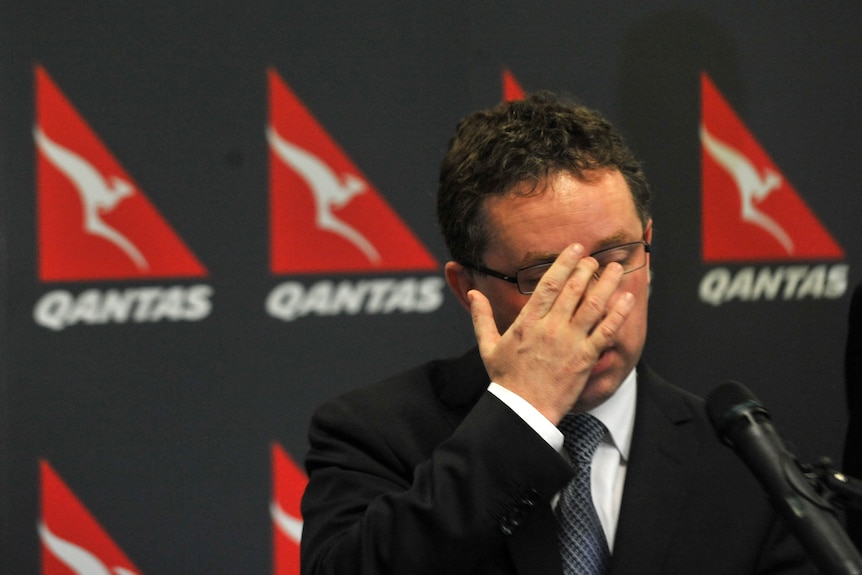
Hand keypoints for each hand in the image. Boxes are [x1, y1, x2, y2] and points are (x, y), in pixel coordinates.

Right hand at [469, 243, 634, 423]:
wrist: (523, 410)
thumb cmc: (506, 381)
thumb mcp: (488, 347)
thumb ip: (482, 317)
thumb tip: (473, 294)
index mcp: (528, 322)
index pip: (549, 284)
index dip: (564, 263)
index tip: (574, 248)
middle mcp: (551, 328)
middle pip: (573, 289)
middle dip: (587, 269)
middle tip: (595, 257)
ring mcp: (570, 342)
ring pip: (593, 305)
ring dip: (607, 284)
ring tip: (617, 268)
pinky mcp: (585, 358)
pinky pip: (606, 331)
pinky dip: (618, 313)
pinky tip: (628, 299)